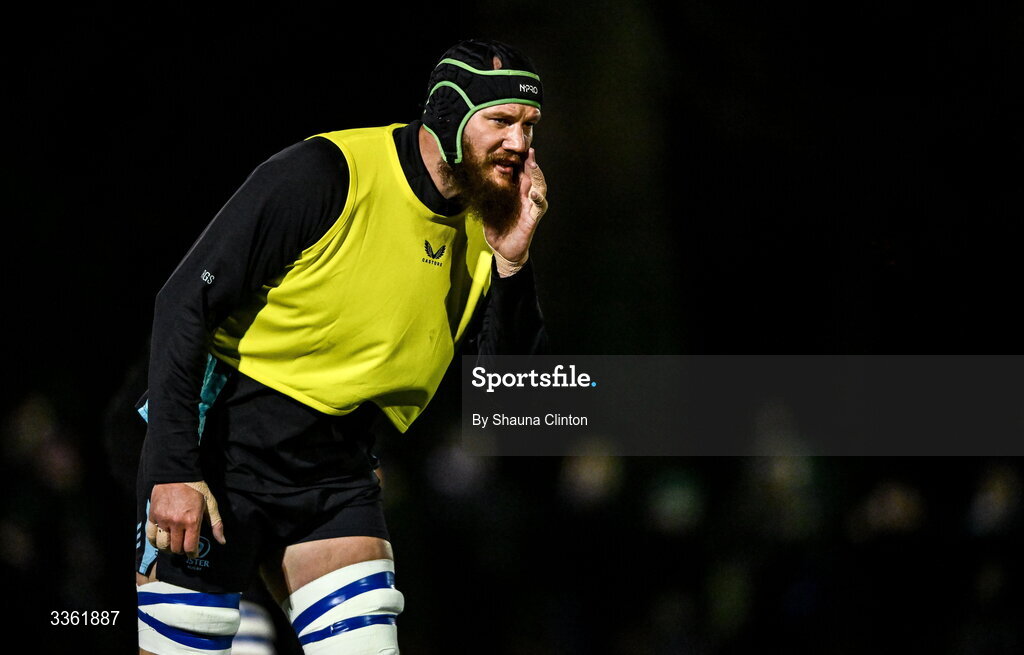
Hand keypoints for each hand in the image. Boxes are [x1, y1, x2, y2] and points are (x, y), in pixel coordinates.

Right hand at [146, 481, 225, 557]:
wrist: (177, 474)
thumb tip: (222, 541)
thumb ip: (216, 524)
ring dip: (169, 548)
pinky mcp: (153, 516)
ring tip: (173, 544)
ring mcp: (163, 520)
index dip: (192, 554)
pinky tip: (161, 540)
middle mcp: (176, 523)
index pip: (190, 547)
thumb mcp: (211, 504)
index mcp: (192, 521)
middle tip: (185, 546)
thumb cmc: (197, 489)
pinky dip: (155, 542)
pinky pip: (151, 536)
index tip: (194, 553)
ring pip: (163, 545)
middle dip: (182, 550)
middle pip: (176, 548)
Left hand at [485, 147, 547, 272]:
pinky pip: (539, 207)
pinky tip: (534, 193)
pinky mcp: (533, 219)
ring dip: (537, 175)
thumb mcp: (488, 206)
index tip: (513, 147)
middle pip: (531, 175)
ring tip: (533, 165)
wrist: (503, 249)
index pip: (519, 172)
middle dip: (530, 162)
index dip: (518, 160)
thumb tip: (473, 176)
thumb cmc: (497, 227)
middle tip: (528, 150)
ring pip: (539, 186)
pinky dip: (538, 199)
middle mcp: (526, 196)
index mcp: (516, 192)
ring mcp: (531, 206)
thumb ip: (487, 192)